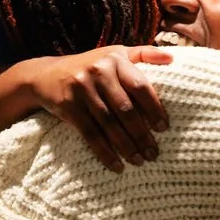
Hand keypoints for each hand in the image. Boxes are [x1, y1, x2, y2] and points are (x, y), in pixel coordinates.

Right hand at [30, 45, 171, 171]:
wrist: (46, 74)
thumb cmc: (90, 66)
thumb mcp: (115, 53)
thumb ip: (143, 54)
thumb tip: (172, 59)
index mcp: (115, 59)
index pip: (140, 86)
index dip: (154, 109)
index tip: (163, 128)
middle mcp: (99, 72)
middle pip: (126, 109)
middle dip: (142, 134)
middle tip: (153, 153)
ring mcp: (82, 89)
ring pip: (109, 124)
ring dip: (126, 146)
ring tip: (139, 161)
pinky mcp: (69, 106)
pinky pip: (90, 134)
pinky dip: (105, 153)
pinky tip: (117, 166)